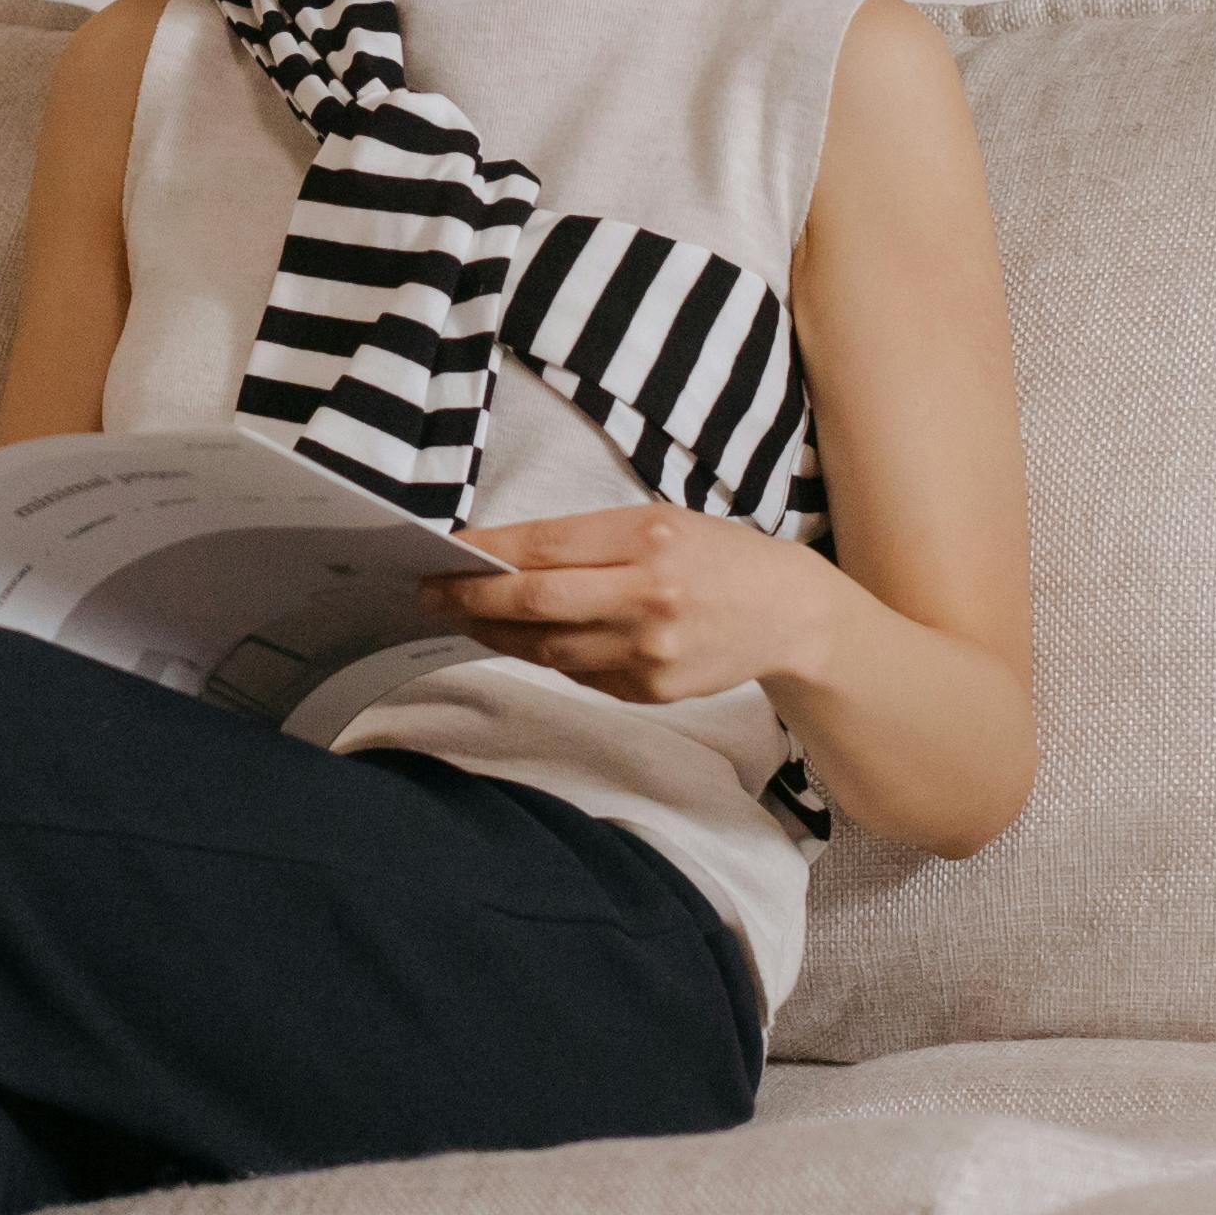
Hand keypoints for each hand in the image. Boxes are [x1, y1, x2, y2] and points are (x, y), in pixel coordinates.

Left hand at [440, 503, 842, 705]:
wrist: (786, 612)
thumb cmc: (715, 556)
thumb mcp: (659, 523)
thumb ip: (588, 541)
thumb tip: (504, 557)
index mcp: (648, 538)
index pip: (544, 547)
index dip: (485, 552)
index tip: (444, 551)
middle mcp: (648, 595)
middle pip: (535, 601)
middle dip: (471, 598)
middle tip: (429, 594)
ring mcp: (650, 650)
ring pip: (548, 648)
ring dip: (497, 634)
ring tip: (465, 618)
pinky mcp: (653, 690)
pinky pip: (580, 675)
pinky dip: (548, 656)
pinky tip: (528, 641)